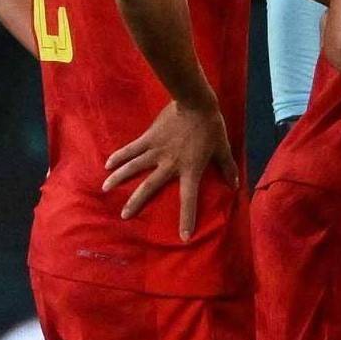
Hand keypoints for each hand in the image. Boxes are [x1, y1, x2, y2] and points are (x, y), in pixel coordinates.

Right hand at [102, 100, 237, 239]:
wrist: (195, 103)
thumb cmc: (211, 127)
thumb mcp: (223, 148)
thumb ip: (227, 168)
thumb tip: (235, 186)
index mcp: (190, 169)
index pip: (188, 199)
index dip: (187, 218)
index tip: (184, 236)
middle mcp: (169, 164)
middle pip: (150, 187)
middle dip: (136, 202)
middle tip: (124, 216)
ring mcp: (156, 151)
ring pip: (134, 168)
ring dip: (119, 178)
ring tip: (105, 189)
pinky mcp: (147, 138)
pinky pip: (130, 149)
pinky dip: (118, 156)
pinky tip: (107, 164)